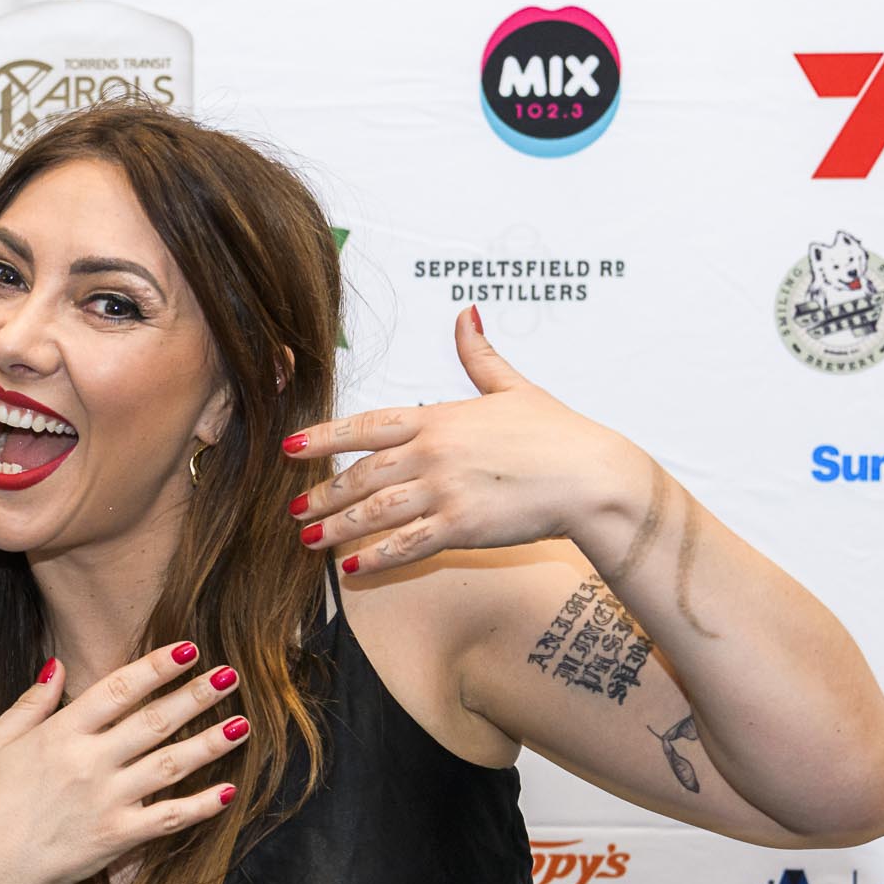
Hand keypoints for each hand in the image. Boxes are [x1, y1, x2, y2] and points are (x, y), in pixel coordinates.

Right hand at [0, 645, 246, 883]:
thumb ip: (30, 704)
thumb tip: (56, 666)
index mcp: (61, 734)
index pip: (119, 689)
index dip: (157, 666)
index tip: (189, 650)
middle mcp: (90, 761)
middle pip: (155, 720)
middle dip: (196, 695)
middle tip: (231, 675)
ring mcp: (108, 800)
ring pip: (171, 764)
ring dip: (211, 743)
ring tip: (243, 724)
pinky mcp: (118, 836)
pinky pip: (169, 817)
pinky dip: (201, 806)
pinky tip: (229, 791)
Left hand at [286, 306, 643, 576]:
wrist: (593, 476)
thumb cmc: (558, 434)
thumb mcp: (514, 387)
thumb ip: (479, 356)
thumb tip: (466, 314)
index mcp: (440, 419)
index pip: (366, 426)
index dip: (323, 437)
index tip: (289, 446)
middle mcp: (433, 453)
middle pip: (361, 475)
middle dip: (323, 493)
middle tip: (293, 509)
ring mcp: (444, 491)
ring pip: (374, 512)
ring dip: (336, 527)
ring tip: (308, 540)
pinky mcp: (461, 527)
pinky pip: (405, 545)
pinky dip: (375, 558)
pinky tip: (351, 569)